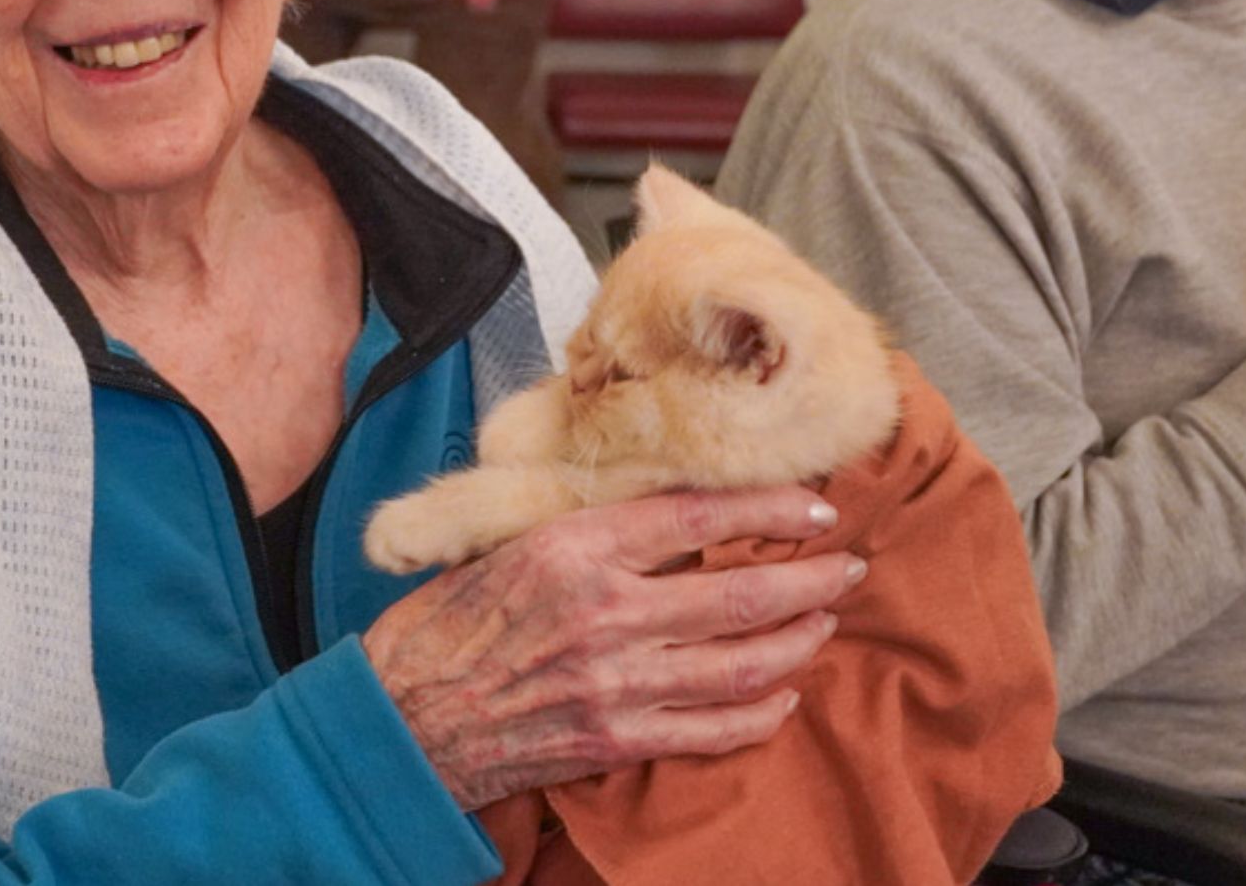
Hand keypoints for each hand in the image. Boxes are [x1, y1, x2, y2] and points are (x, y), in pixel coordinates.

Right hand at [360, 485, 860, 809]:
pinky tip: (782, 695)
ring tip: (824, 620)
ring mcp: (614, 684)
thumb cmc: (442, 627)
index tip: (814, 504)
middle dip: (809, 578)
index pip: (696, 516)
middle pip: (738, 593)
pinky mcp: (614, 741)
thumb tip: (664, 510)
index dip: (768, 510)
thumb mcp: (506, 547)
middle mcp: (603, 614)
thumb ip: (585, 529)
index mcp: (573, 549)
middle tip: (846, 565)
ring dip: (796, 641)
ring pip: (739, 663)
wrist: (398, 720)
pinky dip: (759, 714)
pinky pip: (712, 730)